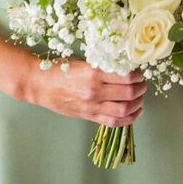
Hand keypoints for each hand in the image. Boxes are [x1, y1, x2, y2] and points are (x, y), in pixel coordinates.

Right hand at [18, 60, 146, 126]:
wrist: (40, 85)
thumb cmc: (60, 69)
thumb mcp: (83, 62)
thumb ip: (103, 67)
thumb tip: (125, 68)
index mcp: (94, 73)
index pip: (126, 76)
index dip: (138, 75)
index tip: (139, 73)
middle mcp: (95, 91)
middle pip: (129, 93)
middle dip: (141, 88)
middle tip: (142, 84)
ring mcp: (92, 106)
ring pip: (125, 109)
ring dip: (138, 103)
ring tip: (139, 97)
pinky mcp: (88, 116)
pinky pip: (114, 122)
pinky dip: (129, 118)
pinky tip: (135, 111)